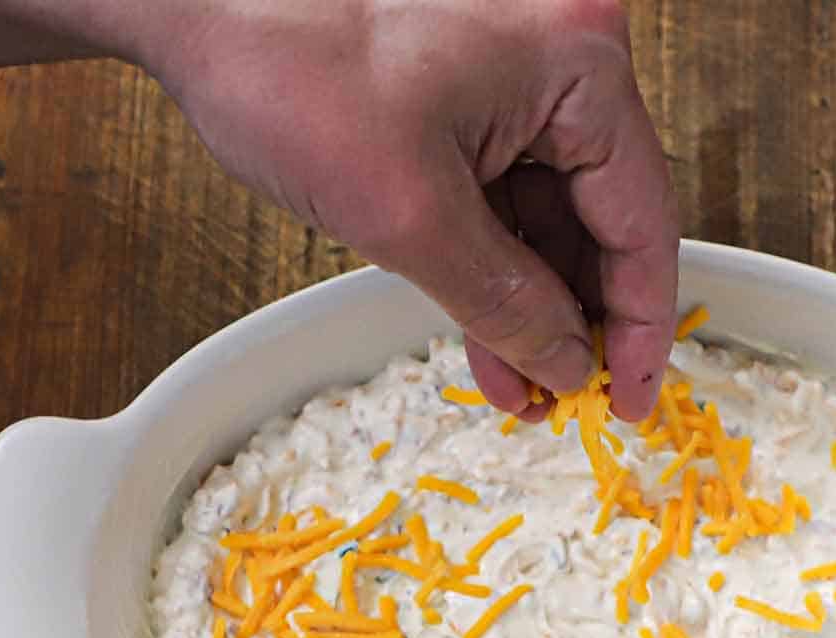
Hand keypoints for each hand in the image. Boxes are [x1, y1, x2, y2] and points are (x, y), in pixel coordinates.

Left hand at [138, 0, 678, 420]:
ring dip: (537, 313)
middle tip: (572, 400)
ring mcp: (520, 84)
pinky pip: (508, 209)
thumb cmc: (286, 71)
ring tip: (526, 389)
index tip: (630, 399)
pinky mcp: (476, 107)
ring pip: (554, 226)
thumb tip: (569, 365)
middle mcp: (564, 65)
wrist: (193, 10)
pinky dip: (500, 278)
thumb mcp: (411, 214)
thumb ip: (505, 302)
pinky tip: (497, 346)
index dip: (641, 325)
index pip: (642, 220)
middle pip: (605, 224)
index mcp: (576, 63)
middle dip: (581, 323)